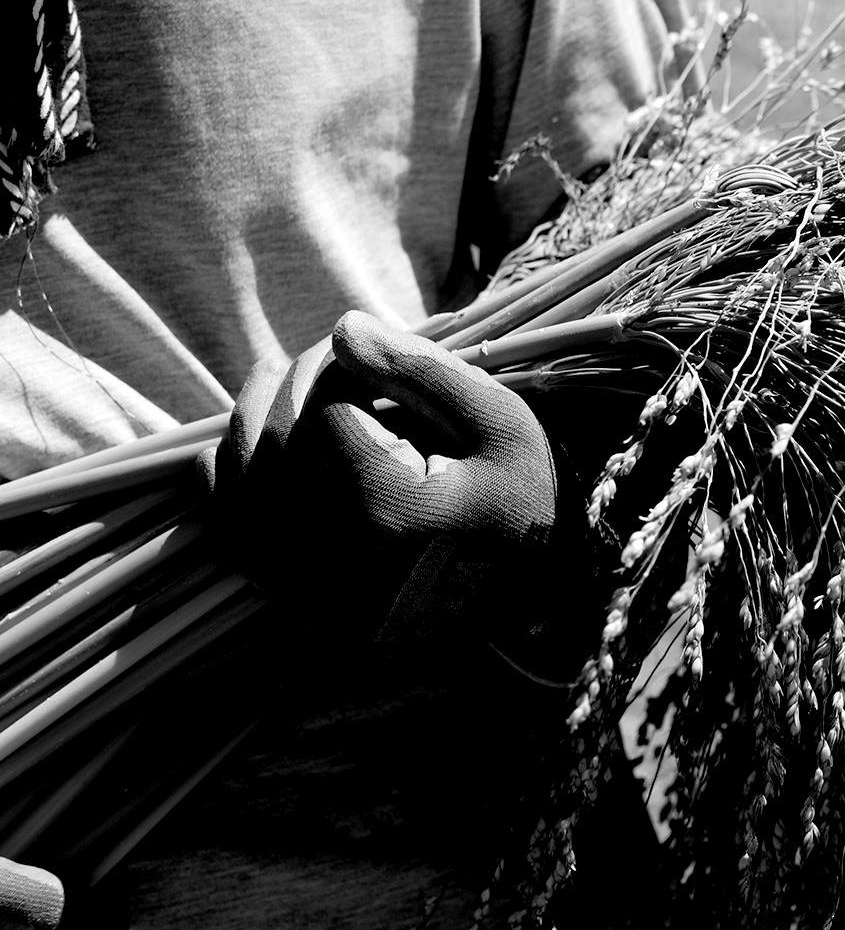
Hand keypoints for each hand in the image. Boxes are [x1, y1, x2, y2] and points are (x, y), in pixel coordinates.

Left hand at [211, 311, 560, 640]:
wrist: (533, 595)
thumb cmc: (522, 498)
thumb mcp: (497, 423)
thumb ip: (421, 372)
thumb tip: (342, 325)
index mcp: (394, 510)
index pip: (327, 412)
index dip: (335, 366)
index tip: (361, 350)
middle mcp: (338, 556)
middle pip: (276, 444)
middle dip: (289, 384)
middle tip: (322, 353)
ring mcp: (310, 588)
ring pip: (242, 487)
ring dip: (247, 422)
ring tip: (274, 380)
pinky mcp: (299, 603)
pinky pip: (236, 535)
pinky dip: (225, 481)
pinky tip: (246, 444)